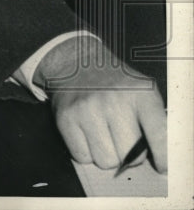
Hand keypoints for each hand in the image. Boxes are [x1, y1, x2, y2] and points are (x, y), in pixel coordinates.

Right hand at [38, 37, 166, 172]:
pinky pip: (82, 157)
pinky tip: (87, 134)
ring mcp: (87, 109)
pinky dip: (86, 152)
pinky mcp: (65, 118)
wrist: (76, 62)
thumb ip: (156, 123)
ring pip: (106, 162)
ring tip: (104, 134)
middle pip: (132, 157)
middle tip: (124, 137)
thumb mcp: (143, 91)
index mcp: (141, 92)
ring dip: (107, 154)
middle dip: (130, 154)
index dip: (163, 157)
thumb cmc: (116, 84)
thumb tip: (159, 162)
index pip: (160, 135)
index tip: (162, 166)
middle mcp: (114, 100)